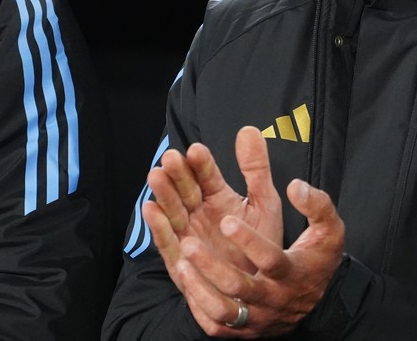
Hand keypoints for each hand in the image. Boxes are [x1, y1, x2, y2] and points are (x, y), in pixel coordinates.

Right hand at [143, 127, 282, 288]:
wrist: (263, 287)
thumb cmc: (263, 244)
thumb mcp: (264, 202)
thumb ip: (256, 169)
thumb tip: (248, 130)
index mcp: (218, 197)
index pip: (206, 175)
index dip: (201, 163)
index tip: (197, 150)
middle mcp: (199, 213)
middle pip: (184, 190)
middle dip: (176, 174)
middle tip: (170, 158)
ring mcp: (188, 235)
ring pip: (172, 212)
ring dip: (163, 195)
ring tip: (156, 176)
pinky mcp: (182, 261)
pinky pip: (168, 242)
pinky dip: (159, 227)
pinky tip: (151, 210)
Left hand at [176, 179, 345, 337]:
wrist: (313, 299)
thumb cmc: (317, 258)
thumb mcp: (329, 229)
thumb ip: (317, 205)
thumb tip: (295, 186)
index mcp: (292, 273)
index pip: (270, 260)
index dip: (249, 242)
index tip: (227, 221)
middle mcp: (274, 299)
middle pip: (240, 288)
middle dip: (212, 266)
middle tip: (190, 243)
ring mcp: (257, 317)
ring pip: (223, 311)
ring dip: (200, 288)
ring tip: (181, 263)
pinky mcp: (243, 330)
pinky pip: (215, 325)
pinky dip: (198, 306)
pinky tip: (186, 282)